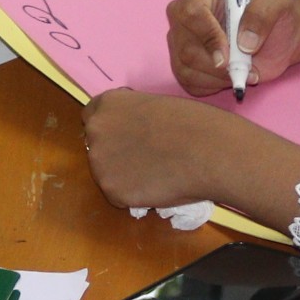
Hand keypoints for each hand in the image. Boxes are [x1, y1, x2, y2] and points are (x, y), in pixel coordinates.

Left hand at [82, 88, 299, 222]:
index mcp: (108, 104)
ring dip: (124, 175)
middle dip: (114, 151)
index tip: (124, 135)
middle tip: (143, 158)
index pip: (91, 115)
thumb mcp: (155, 105)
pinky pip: (119, 196)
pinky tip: (157, 187)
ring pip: (106, 172)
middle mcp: (96, 131)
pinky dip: (134, 195)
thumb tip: (133, 133)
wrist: (208, 151)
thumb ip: (134, 117)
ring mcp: (100, 163)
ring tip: (155, 173)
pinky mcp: (112, 191)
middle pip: (96, 145)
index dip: (110, 127)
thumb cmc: (193, 122)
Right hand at [166, 0, 299, 95]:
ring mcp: (180, 39)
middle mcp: (183, 13)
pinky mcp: (183, 63)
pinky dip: (213, 86)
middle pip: (185, 46)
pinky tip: (231, 76)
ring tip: (244, 71)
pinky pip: (188, 82)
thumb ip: (264, 12)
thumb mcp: (279, 1)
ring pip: (185, 67)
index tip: (227, 55)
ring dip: (218, 77)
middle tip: (243, 69)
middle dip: (215, 65)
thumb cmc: (275, 14)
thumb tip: (243, 42)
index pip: (191, 12)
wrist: (278, 39)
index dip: (208, 36)